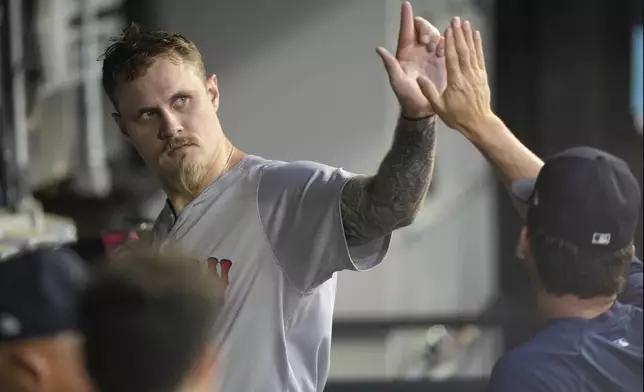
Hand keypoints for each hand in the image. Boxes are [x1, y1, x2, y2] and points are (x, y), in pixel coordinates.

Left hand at [377, 2, 445, 118]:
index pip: (405, 32)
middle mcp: (417, 51)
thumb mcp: (397, 82)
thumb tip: (379, 49)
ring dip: (436, 35)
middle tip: (428, 42)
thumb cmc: (407, 97)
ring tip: (435, 48)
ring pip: (434, 34)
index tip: (406, 5)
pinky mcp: (442, 60)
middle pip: (422, 29)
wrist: (424, 109)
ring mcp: (430, 55)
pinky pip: (445, 44)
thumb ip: (390, 65)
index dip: (406, 18)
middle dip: (426, 29)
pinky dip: (446, 41)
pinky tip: (446, 46)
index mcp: (405, 54)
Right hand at [416, 17, 493, 133]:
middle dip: (459, 34)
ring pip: (472, 52)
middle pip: (463, 51)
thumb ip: (429, 92)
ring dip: (468, 36)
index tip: (447, 30)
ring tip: (465, 23)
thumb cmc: (457, 116)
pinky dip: (478, 45)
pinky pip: (480, 57)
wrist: (478, 122)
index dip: (450, 43)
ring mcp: (476, 75)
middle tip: (456, 20)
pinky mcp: (482, 76)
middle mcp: (467, 76)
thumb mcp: (439, 107)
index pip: (452, 59)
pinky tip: (476, 35)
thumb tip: (418, 78)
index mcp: (455, 82)